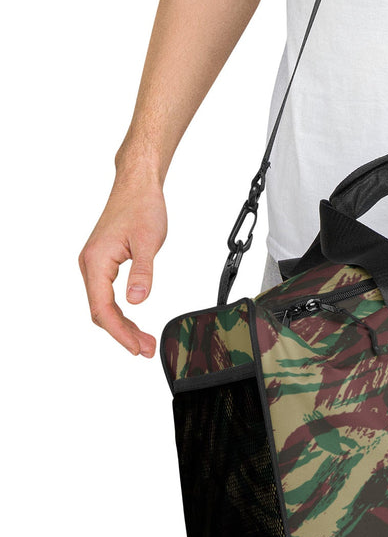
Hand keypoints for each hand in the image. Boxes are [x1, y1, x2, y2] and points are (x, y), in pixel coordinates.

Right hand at [79, 172, 166, 357]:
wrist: (137, 187)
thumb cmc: (142, 208)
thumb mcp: (148, 241)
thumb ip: (142, 272)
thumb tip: (137, 300)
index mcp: (96, 261)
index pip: (102, 308)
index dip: (119, 332)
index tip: (135, 347)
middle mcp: (90, 265)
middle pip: (100, 311)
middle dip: (122, 333)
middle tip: (144, 349)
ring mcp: (95, 264)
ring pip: (103, 304)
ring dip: (121, 325)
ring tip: (142, 341)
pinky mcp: (103, 262)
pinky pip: (106, 294)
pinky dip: (119, 311)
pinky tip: (132, 321)